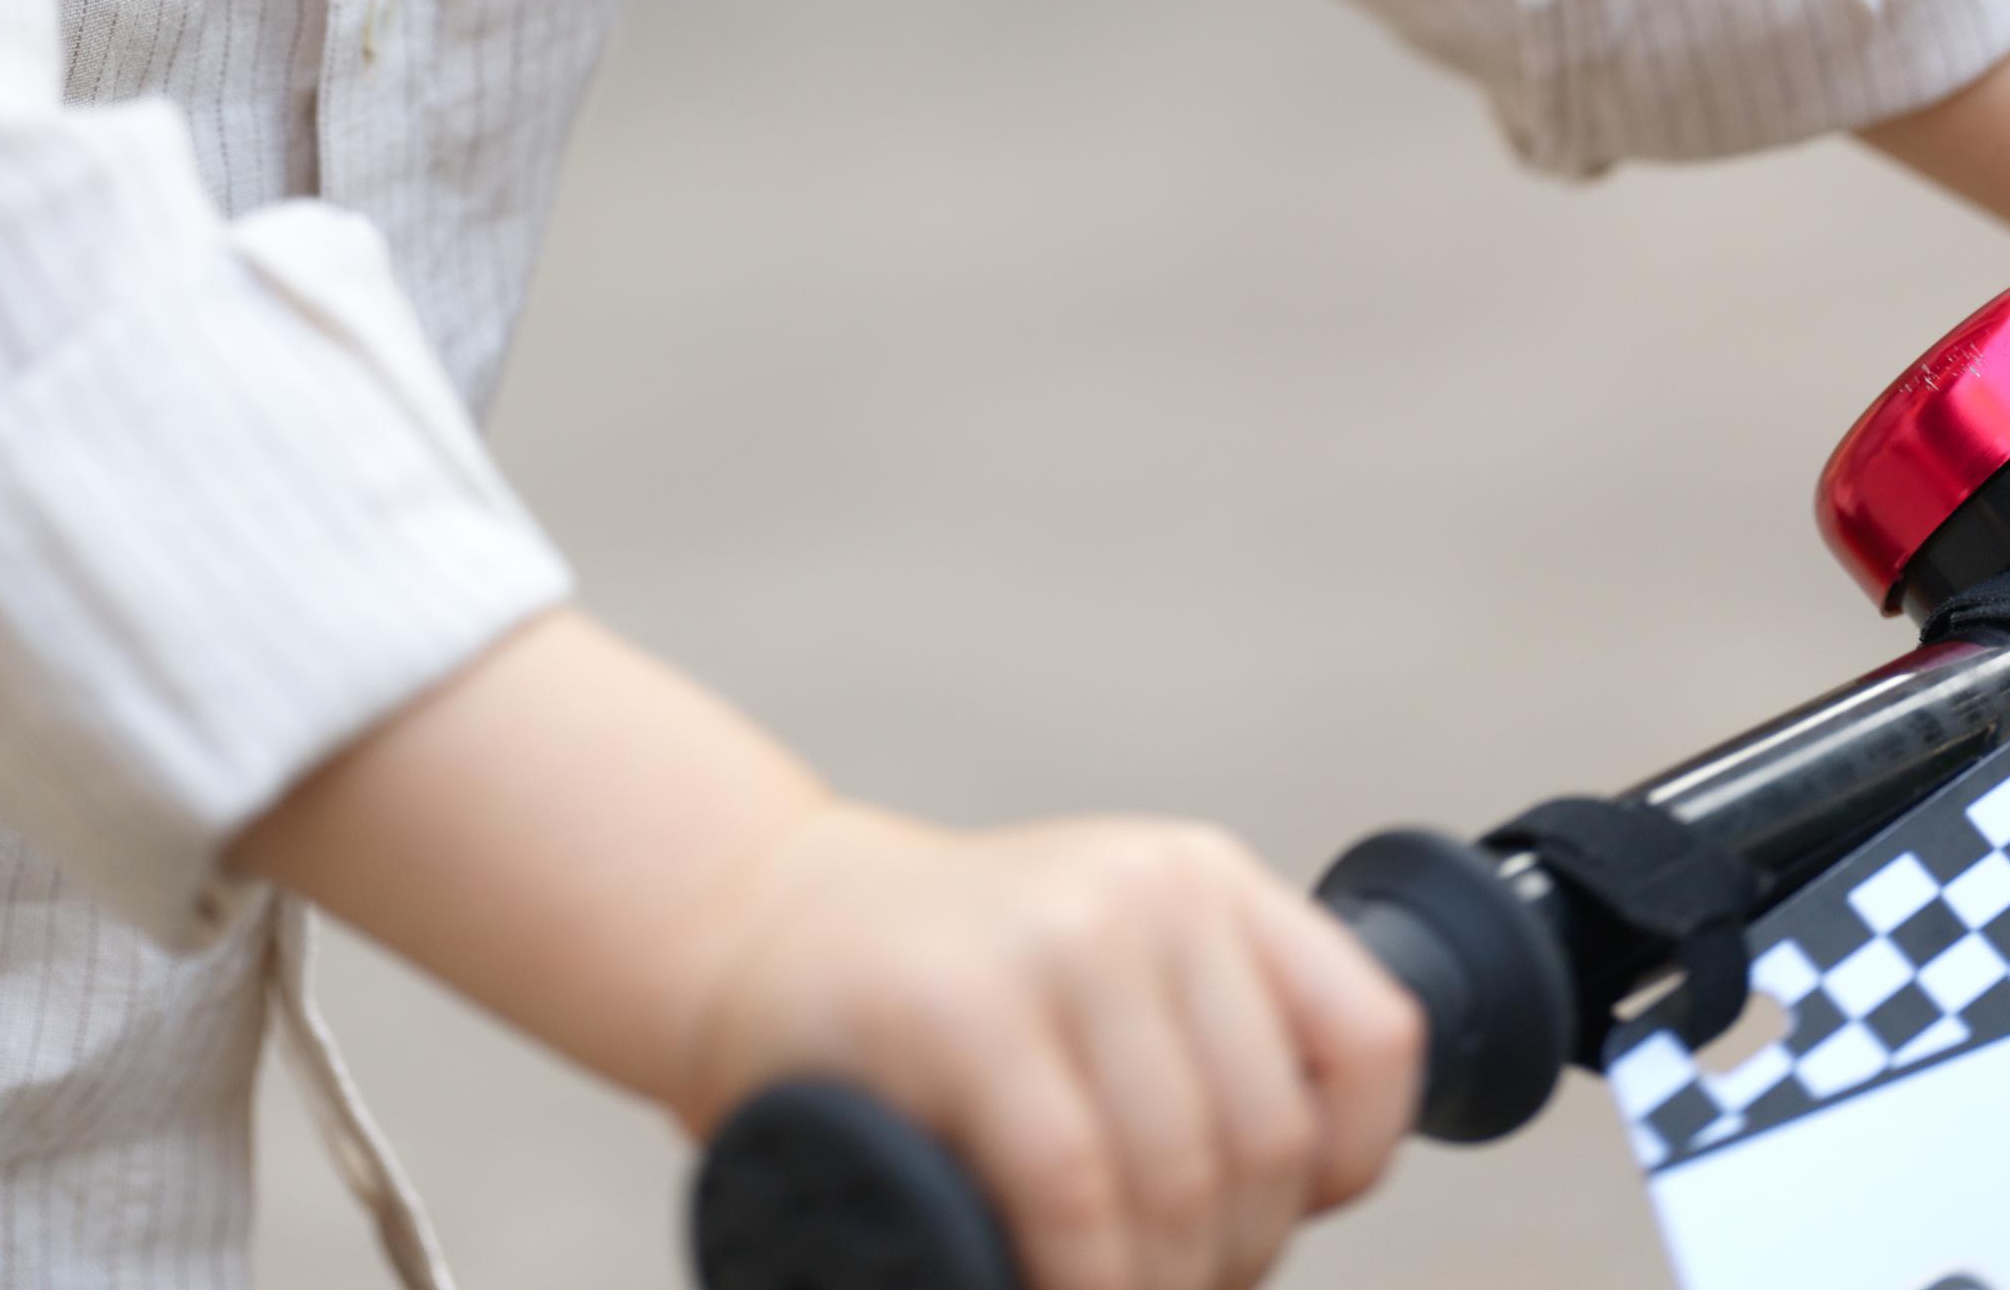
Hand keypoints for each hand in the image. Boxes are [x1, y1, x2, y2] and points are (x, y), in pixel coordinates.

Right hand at [682, 803, 1423, 1289]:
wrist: (752, 930)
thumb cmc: (940, 1001)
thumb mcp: (1101, 975)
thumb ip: (1200, 1047)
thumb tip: (1293, 1213)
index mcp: (1202, 879)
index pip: (1374, 1045)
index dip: (1342, 1174)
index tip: (1255, 1228)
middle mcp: (1144, 888)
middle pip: (1267, 1144)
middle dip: (1220, 1267)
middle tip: (1139, 1286)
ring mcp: (1052, 937)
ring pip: (1181, 1184)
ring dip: (1146, 1289)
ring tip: (1085, 1289)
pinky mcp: (959, 1006)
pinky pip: (1076, 1192)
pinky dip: (1078, 1280)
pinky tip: (1038, 1284)